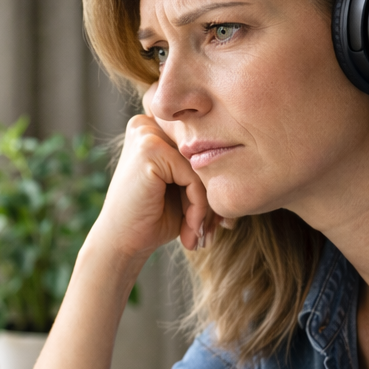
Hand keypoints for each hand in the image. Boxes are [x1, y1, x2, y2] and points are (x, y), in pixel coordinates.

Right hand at [89, 109, 213, 261]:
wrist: (121, 245)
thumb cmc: (152, 219)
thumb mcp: (181, 188)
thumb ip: (200, 167)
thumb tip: (246, 157)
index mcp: (153, 128)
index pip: (200, 148)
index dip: (211, 182)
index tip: (218, 219)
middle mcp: (147, 124)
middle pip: (202, 155)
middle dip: (212, 195)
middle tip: (212, 230)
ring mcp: (146, 134)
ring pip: (201, 167)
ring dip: (206, 206)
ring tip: (198, 234)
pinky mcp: (150, 150)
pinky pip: (194, 177)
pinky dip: (198, 208)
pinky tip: (189, 230)